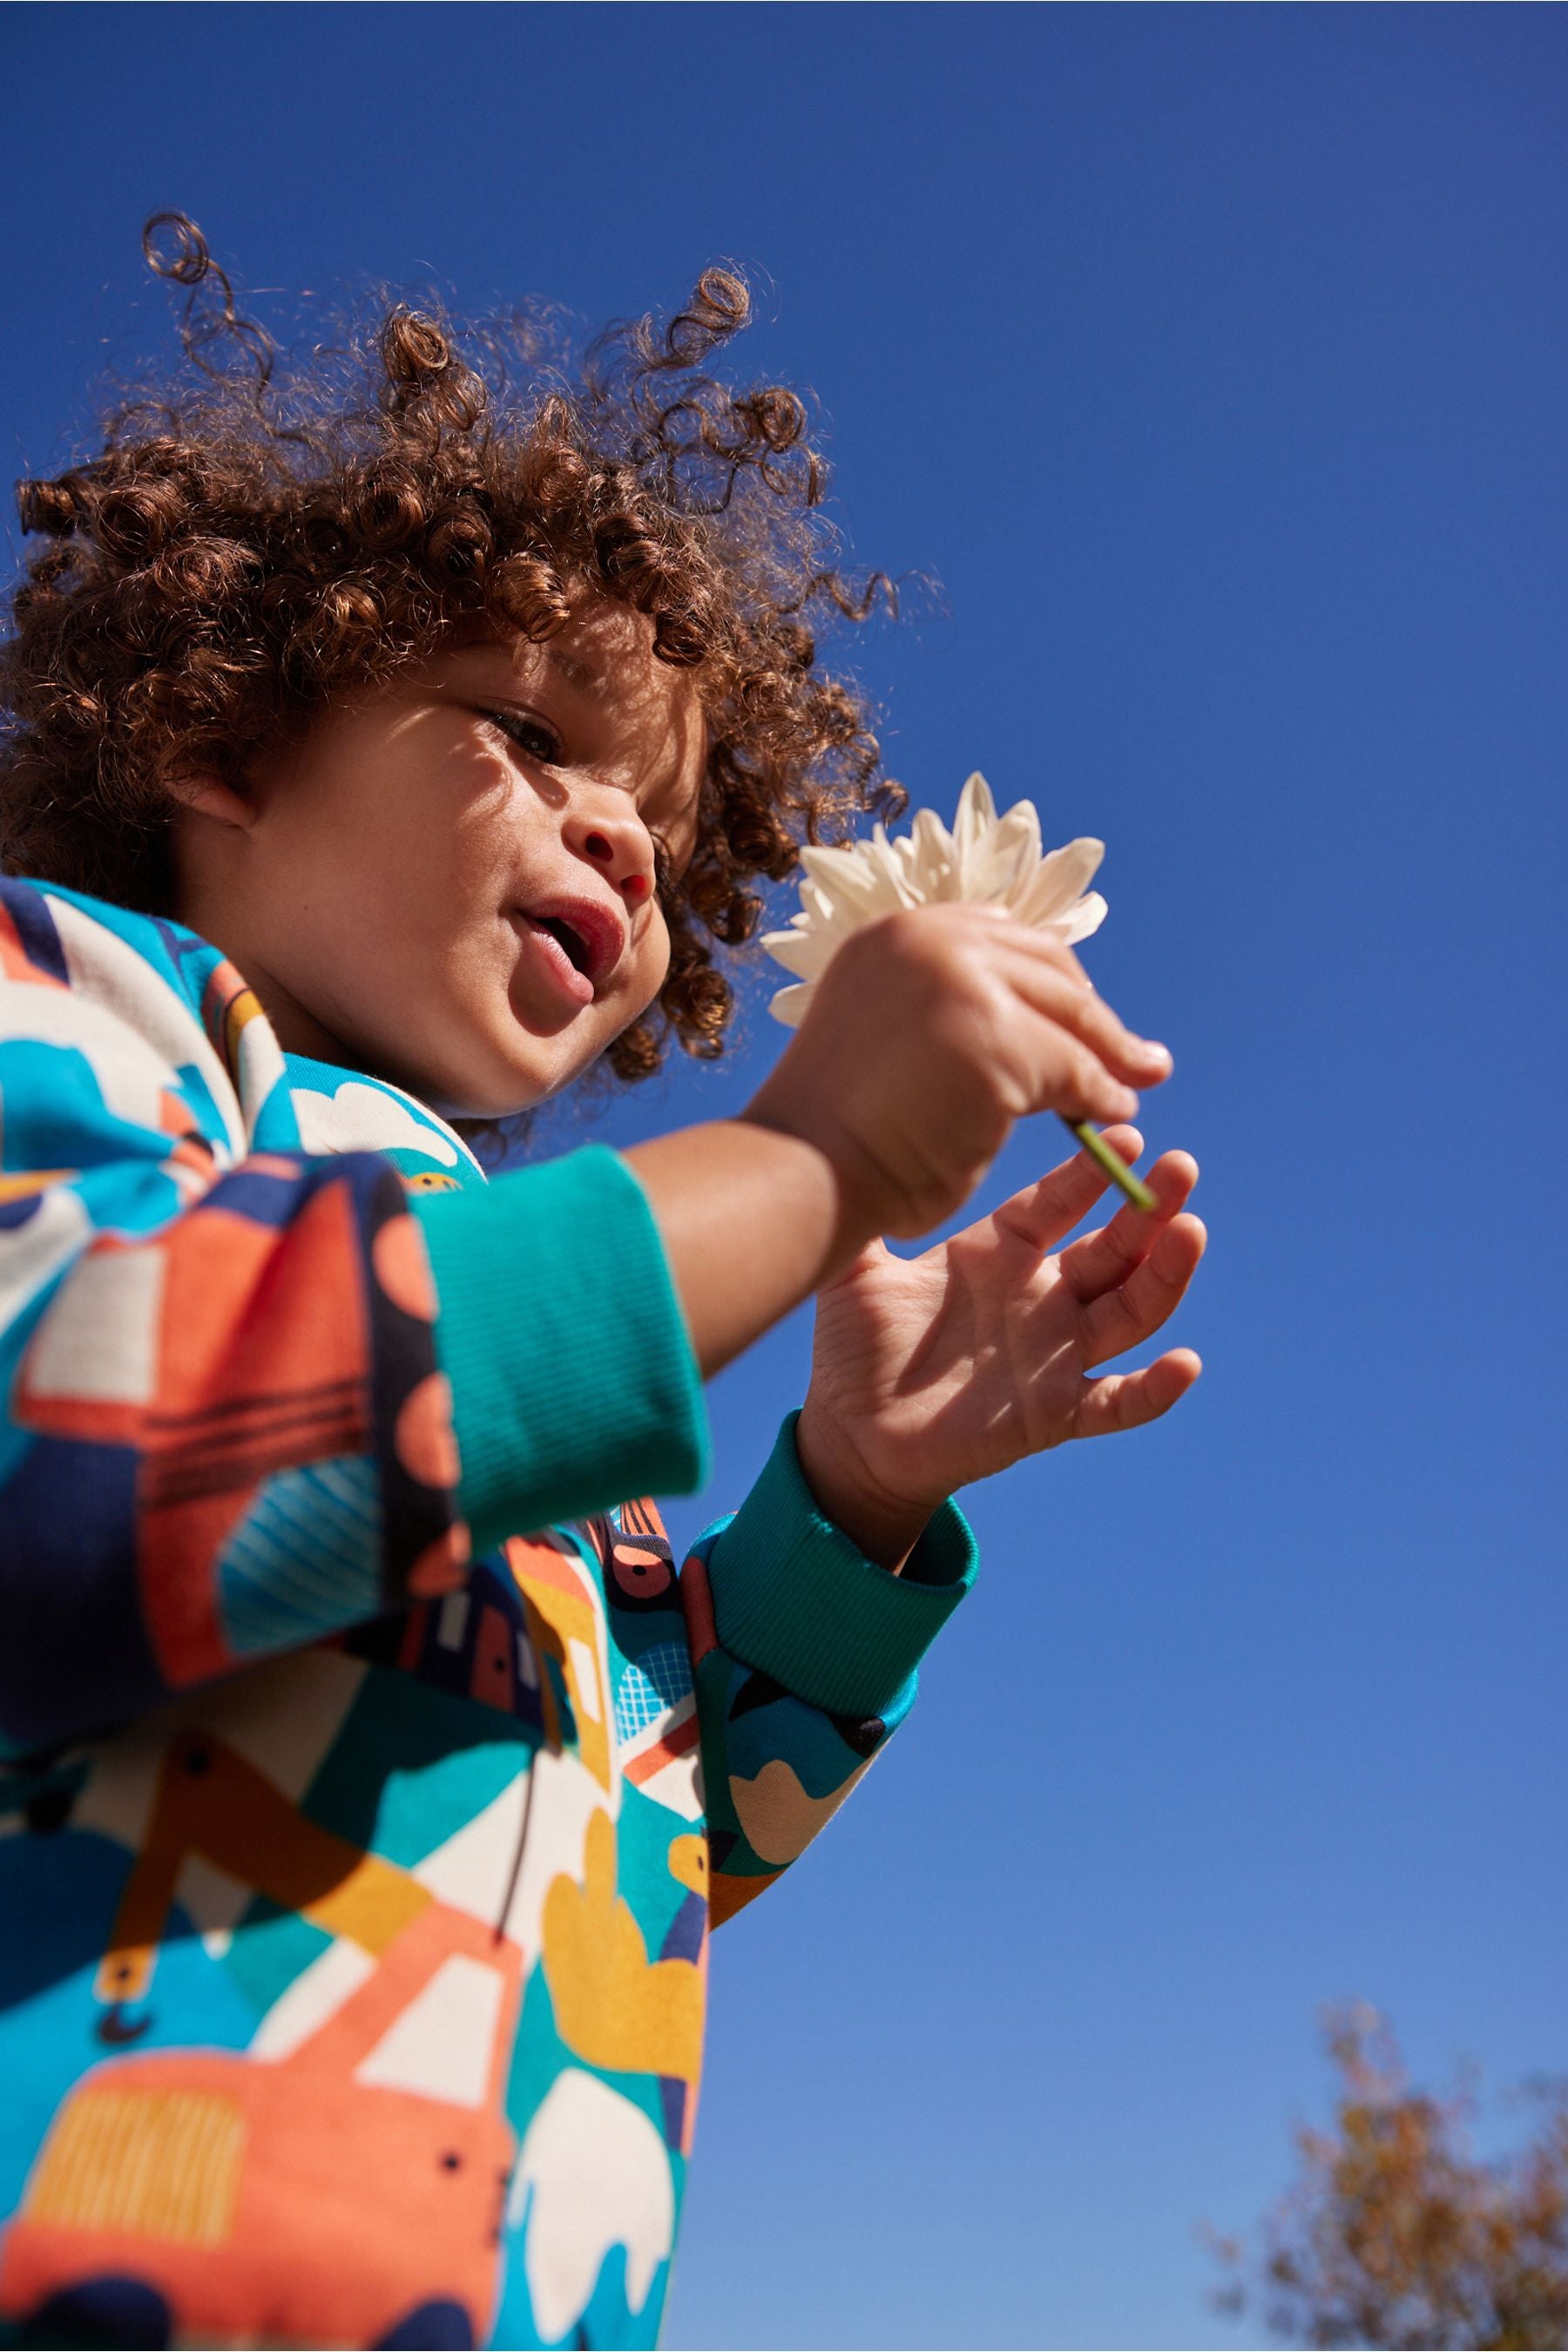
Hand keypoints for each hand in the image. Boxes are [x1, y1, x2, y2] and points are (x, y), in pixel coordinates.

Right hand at [744, 904, 1172, 1243]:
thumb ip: (942, 1013)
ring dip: (1109, 1055)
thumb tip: (1028, 1026)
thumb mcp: (883, 1039)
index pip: (999, 936)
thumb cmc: (834, 1132)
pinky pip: (1074, 1069)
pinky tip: (1111, 1115)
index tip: (1079, 1014)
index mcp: (895, 934)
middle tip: (1135, 1054)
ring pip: (1066, 1017)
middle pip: (1045, 967)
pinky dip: (1100, 1094)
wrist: (800, 1172)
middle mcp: (928, 938)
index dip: (1048, 978)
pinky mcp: (996, 1037)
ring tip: (1134, 1085)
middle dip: (1092, 1015)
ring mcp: (962, 981)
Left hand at [794, 1127, 1204, 1566]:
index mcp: (1000, 1253)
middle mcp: (1040, 1297)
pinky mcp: (1054, 1414)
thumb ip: (863, 1213)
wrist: (850, 1436)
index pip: (1058, 1203)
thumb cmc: (853, 1350)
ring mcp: (1054, 1354)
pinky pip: (1117, 1403)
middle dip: (1150, 1209)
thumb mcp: (853, 1272)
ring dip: (1166, 1276)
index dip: (1090, 1174)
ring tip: (1191, 1231)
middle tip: (1181, 1166)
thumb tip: (843, 1144)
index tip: (1125, 1134)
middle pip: (1113, 1249)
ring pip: (1130, 1312)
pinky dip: (1155, 1390)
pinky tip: (1184, 1364)